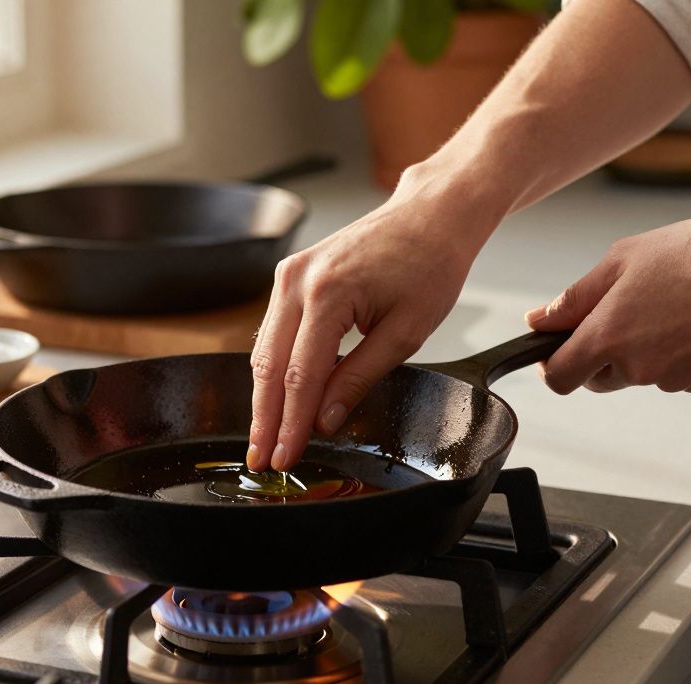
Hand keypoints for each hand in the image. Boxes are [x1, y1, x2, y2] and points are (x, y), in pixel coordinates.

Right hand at [247, 177, 494, 471]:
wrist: (429, 216)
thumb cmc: (428, 265)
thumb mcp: (405, 332)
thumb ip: (359, 378)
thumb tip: (325, 420)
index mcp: (329, 293)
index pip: (300, 376)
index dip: (291, 424)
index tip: (285, 458)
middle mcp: (298, 280)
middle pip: (269, 366)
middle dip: (265, 419)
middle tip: (261, 460)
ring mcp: (289, 274)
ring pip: (263, 350)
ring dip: (264, 397)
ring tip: (265, 438)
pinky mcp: (290, 275)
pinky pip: (273, 330)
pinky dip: (272, 367)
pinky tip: (276, 399)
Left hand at [527, 211, 690, 393]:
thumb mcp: (624, 259)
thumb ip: (574, 297)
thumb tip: (538, 320)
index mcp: (608, 337)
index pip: (559, 378)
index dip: (552, 364)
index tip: (557, 348)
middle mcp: (637, 368)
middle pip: (597, 379)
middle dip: (599, 353)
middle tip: (626, 309)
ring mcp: (673, 380)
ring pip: (639, 374)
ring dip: (641, 349)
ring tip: (671, 303)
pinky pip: (675, 374)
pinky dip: (677, 353)